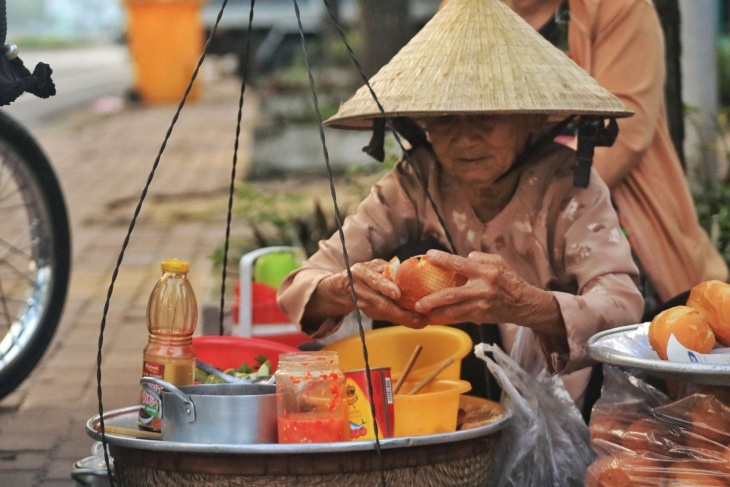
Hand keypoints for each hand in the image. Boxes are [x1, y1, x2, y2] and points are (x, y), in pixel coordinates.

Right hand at [317, 259, 428, 328]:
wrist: (342, 287)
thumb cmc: (365, 272)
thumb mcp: (374, 265)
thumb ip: (389, 269)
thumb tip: (412, 270)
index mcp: (362, 273)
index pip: (373, 280)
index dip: (385, 287)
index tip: (397, 294)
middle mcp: (360, 289)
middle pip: (380, 303)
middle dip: (401, 313)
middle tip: (419, 319)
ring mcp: (362, 304)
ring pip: (384, 314)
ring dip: (403, 319)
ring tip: (421, 322)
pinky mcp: (367, 313)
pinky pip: (385, 317)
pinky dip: (399, 319)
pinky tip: (414, 322)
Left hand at [413, 250, 563, 333]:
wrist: (525, 305)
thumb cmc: (510, 280)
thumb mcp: (499, 262)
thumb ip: (479, 258)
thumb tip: (462, 258)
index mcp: (486, 272)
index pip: (460, 264)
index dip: (442, 260)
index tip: (428, 256)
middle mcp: (482, 289)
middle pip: (451, 295)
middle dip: (432, 299)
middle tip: (417, 303)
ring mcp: (480, 306)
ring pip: (453, 311)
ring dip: (436, 313)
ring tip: (421, 314)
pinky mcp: (480, 317)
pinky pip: (459, 318)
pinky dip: (446, 318)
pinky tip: (435, 318)